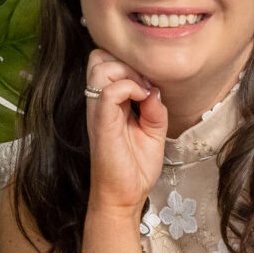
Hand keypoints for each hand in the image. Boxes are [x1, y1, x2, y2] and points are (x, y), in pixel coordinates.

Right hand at [85, 48, 167, 219]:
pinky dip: (129, 88)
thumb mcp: (153, 131)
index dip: (129, 62)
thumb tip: (154, 88)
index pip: (107, 61)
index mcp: (109, 102)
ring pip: (100, 65)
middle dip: (125, 60)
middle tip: (144, 83)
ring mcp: (98, 111)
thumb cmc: (135, 167)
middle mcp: (99, 102)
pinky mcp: (102, 123)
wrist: (125, 196)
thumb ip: (154, 107)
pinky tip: (142, 101)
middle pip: (99, 56)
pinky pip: (109, 91)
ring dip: (127, 71)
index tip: (149, 82)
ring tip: (142, 92)